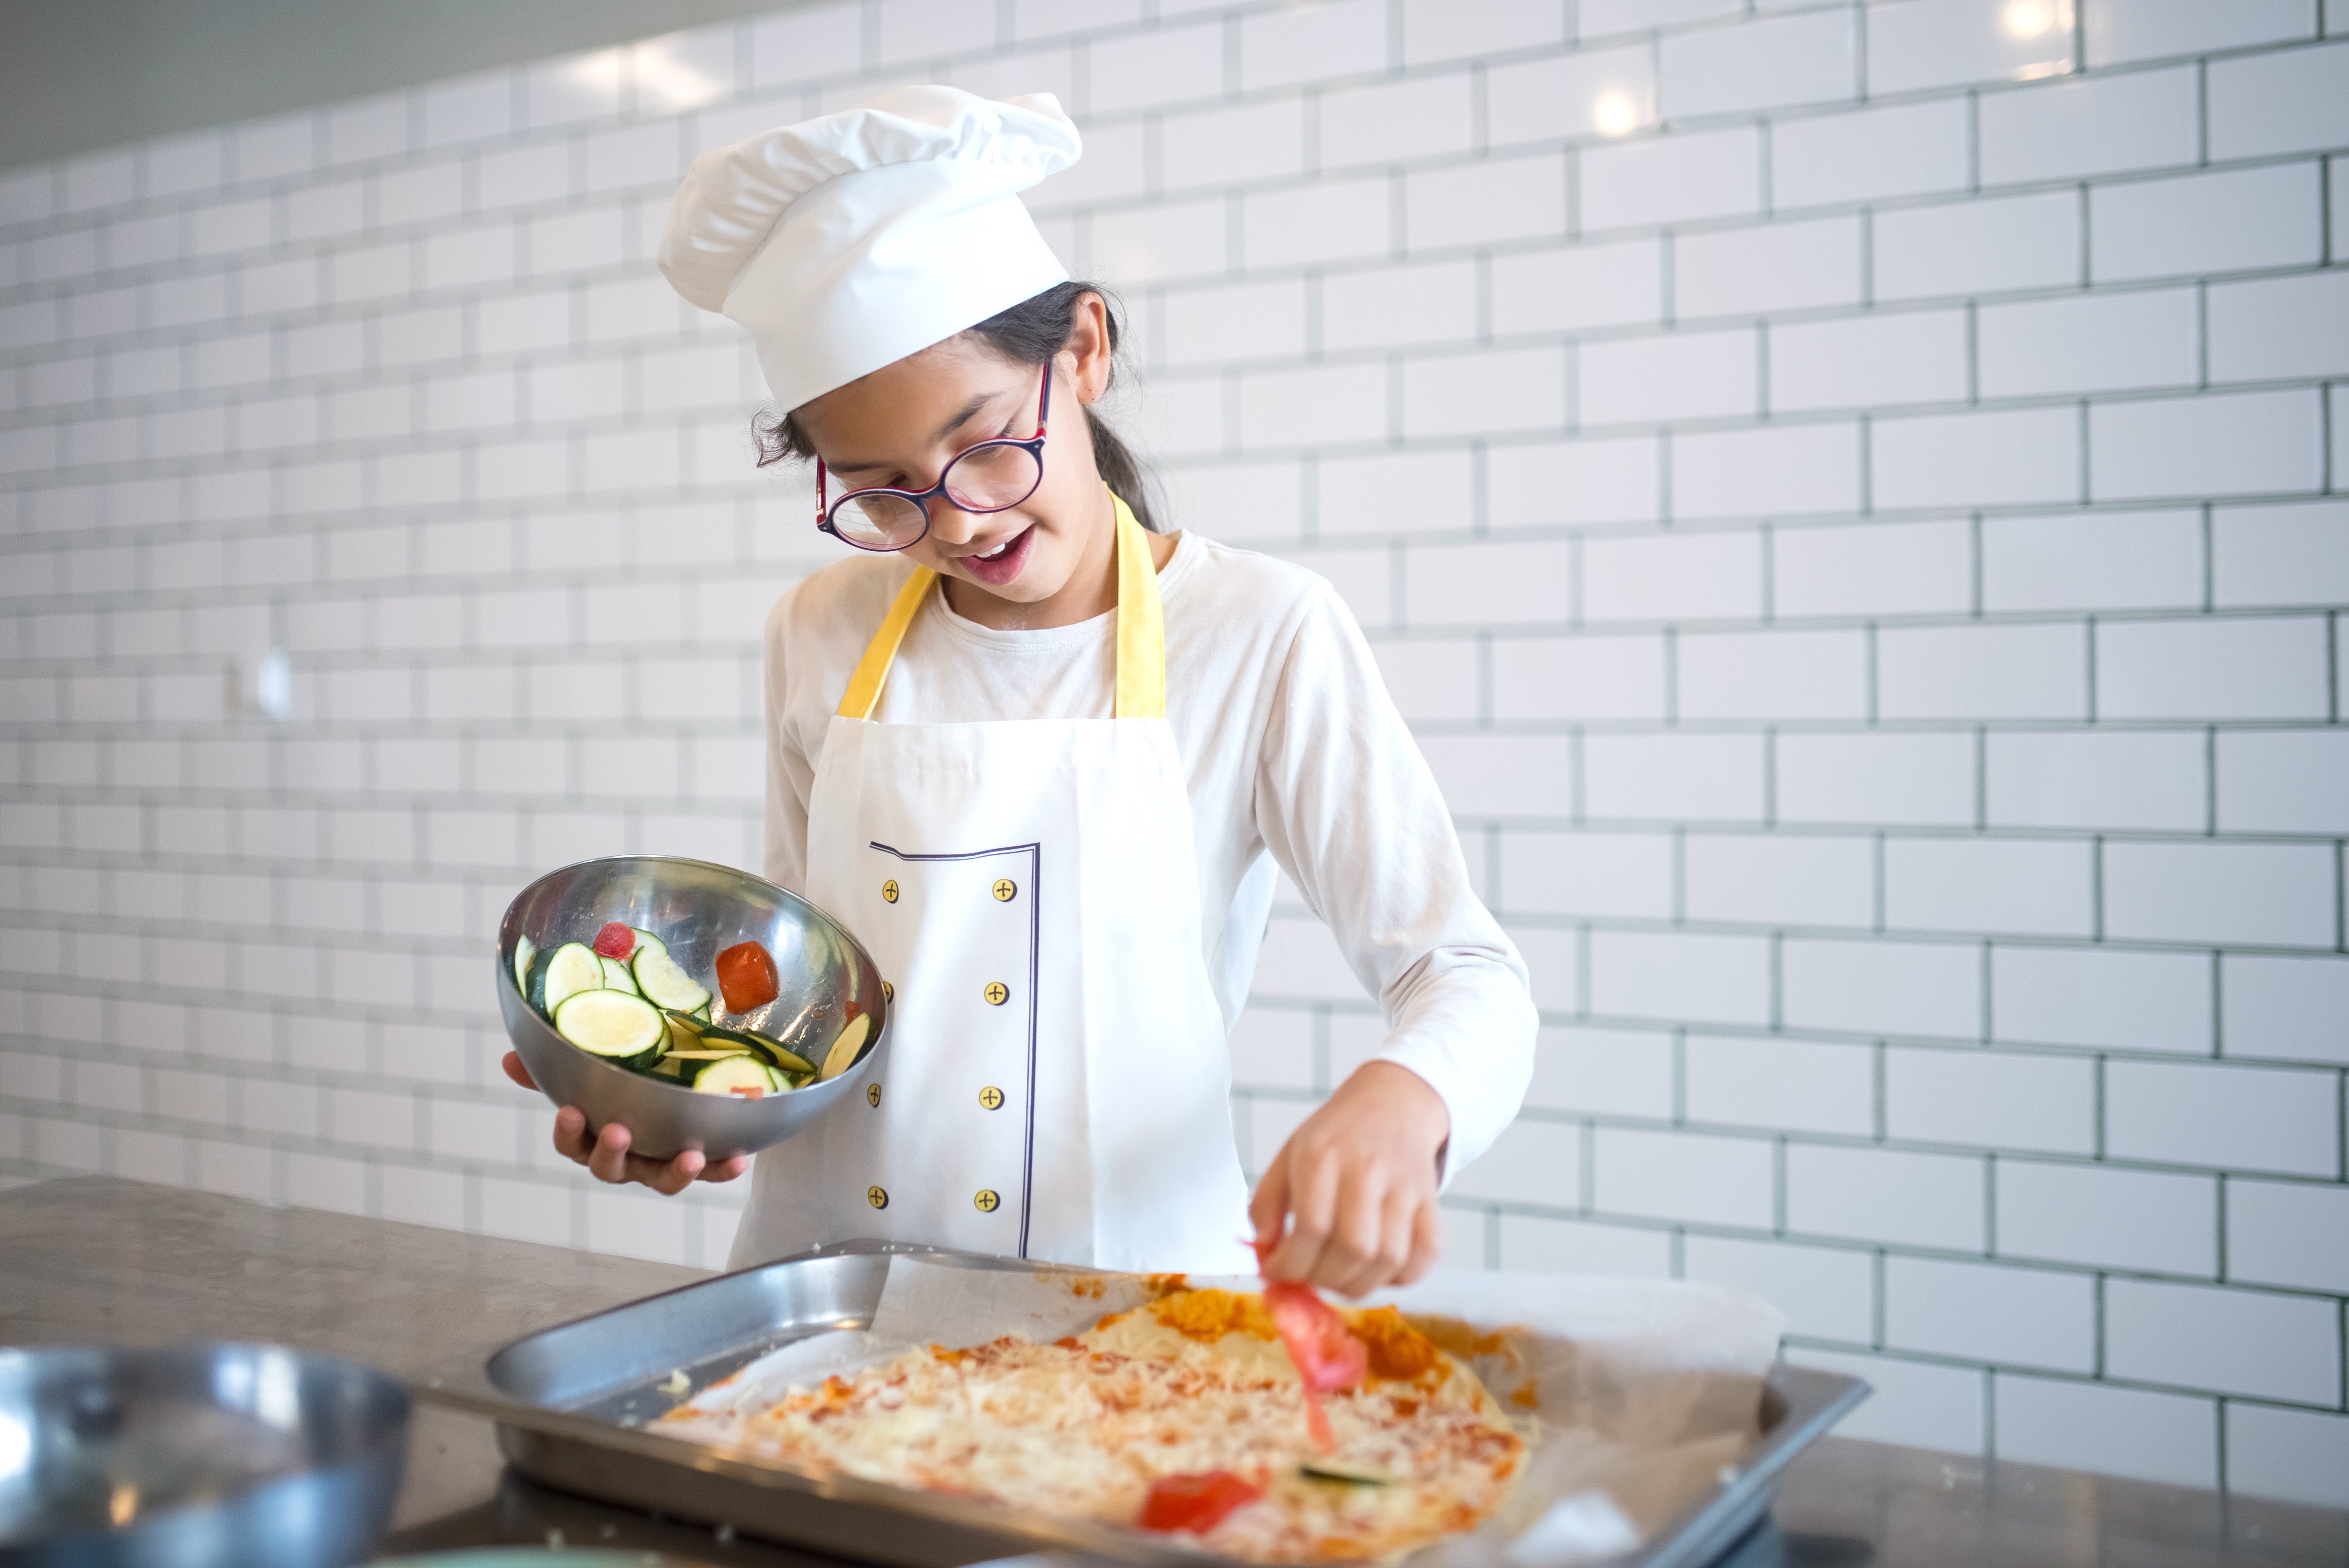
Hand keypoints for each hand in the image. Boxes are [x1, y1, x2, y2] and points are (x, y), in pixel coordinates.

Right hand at [501, 1052, 751, 1195]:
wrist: (673, 1091)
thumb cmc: (620, 1087)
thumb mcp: (589, 1074)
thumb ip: (555, 1069)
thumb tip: (511, 1058)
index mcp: (593, 1137)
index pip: (571, 1143)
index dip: (569, 1132)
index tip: (570, 1111)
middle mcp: (624, 1158)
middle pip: (610, 1168)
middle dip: (612, 1152)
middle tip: (619, 1132)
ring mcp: (659, 1164)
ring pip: (661, 1179)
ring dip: (675, 1172)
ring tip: (690, 1157)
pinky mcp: (698, 1163)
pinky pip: (711, 1172)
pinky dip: (723, 1168)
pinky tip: (739, 1158)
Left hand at [1249, 1061, 1449, 1296]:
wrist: (1393, 1102)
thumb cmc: (1336, 1136)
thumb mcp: (1287, 1156)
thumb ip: (1265, 1205)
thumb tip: (1263, 1252)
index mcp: (1322, 1155)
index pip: (1310, 1227)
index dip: (1289, 1265)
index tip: (1276, 1272)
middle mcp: (1367, 1168)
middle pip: (1352, 1248)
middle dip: (1323, 1278)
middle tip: (1308, 1275)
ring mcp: (1404, 1185)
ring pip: (1388, 1259)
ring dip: (1358, 1284)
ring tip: (1338, 1275)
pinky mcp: (1430, 1200)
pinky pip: (1425, 1255)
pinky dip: (1402, 1277)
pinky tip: (1377, 1269)